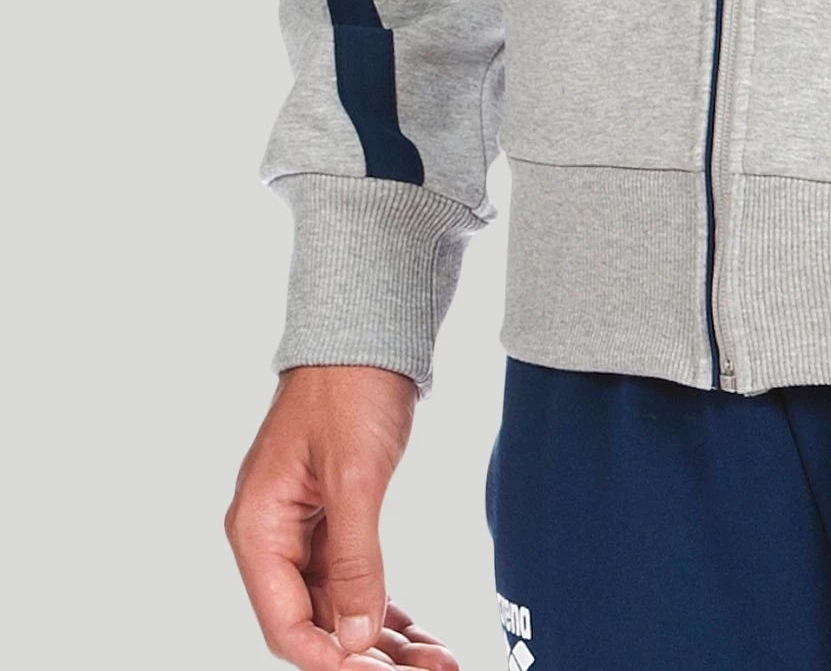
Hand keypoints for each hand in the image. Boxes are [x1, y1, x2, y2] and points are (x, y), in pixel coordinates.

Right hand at [226, 365, 459, 669]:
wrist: (368, 330)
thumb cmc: (349, 388)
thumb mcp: (355, 476)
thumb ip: (355, 559)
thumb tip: (356, 636)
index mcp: (258, 528)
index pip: (287, 623)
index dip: (331, 659)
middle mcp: (273, 536)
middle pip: (315, 621)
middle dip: (368, 654)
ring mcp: (303, 528)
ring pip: (340, 605)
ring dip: (382, 636)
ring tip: (435, 660)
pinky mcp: (333, 516)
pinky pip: (353, 578)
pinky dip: (383, 605)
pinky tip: (414, 633)